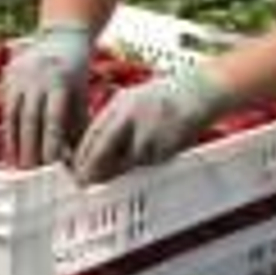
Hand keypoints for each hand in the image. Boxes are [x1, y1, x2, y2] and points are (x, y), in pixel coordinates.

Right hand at [3, 22, 92, 167]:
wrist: (60, 38)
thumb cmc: (76, 73)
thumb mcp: (81, 96)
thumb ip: (77, 125)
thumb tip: (77, 161)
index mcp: (60, 83)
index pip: (53, 120)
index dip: (50, 145)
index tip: (51, 167)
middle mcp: (36, 79)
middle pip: (30, 121)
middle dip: (29, 149)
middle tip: (31, 174)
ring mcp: (18, 78)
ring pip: (13, 117)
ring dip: (14, 144)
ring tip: (18, 167)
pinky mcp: (7, 78)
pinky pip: (5, 110)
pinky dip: (8, 132)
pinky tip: (11, 150)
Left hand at [72, 65, 229, 184]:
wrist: (200, 92)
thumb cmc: (165, 95)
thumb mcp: (132, 98)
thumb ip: (113, 119)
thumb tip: (94, 143)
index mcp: (121, 104)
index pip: (93, 134)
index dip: (82, 155)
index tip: (74, 168)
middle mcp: (133, 119)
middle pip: (104, 152)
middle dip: (92, 171)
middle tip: (84, 183)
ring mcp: (150, 135)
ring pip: (125, 164)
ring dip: (116, 172)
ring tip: (113, 173)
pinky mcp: (166, 149)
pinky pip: (146, 165)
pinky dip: (140, 166)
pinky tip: (145, 157)